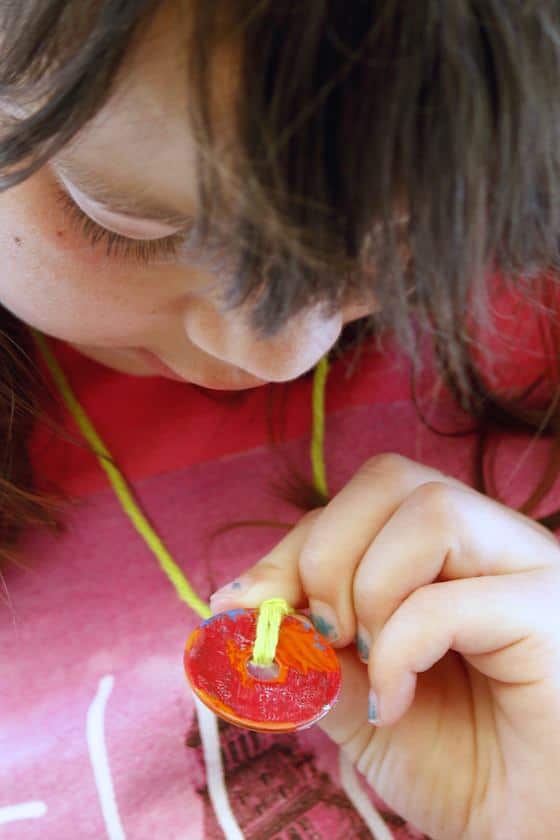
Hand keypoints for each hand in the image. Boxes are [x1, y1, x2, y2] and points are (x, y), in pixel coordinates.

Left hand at [210, 454, 559, 839]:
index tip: (242, 606)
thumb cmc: (468, 767)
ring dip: (369, 588)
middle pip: (390, 478)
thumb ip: (312, 650)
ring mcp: (529, 568)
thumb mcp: (364, 703)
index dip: (292, 547)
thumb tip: (239, 610)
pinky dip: (398, 648)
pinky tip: (398, 701)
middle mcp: (494, 543)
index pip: (358, 501)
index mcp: (451, 552)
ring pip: (430, 510)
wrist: (538, 830)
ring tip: (370, 659)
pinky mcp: (549, 613)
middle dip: (325, 553)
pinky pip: (448, 600)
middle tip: (324, 634)